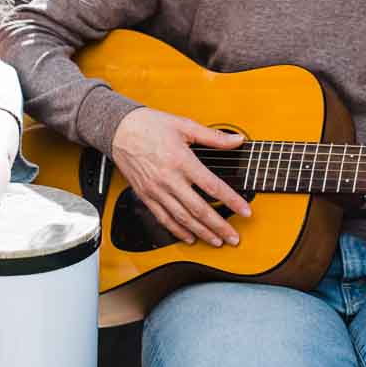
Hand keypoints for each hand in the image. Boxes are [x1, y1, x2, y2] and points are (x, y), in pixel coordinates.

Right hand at [111, 107, 250, 247]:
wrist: (120, 130)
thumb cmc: (150, 125)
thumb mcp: (185, 125)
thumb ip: (213, 136)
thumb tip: (237, 140)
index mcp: (182, 161)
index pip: (213, 187)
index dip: (232, 201)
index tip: (245, 211)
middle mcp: (169, 179)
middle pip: (199, 209)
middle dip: (219, 227)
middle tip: (234, 237)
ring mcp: (156, 190)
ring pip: (182, 219)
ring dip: (201, 233)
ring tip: (216, 241)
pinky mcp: (146, 196)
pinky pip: (163, 218)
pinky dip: (177, 231)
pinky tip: (189, 237)